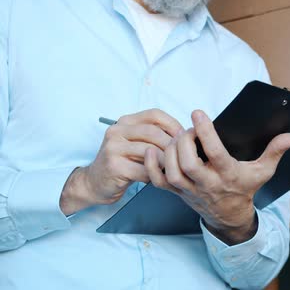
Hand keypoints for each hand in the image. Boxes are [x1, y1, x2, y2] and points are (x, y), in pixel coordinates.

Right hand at [59, 109, 182, 215]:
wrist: (95, 182)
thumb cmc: (124, 162)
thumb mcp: (137, 143)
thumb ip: (155, 135)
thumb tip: (186, 134)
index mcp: (125, 121)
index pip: (155, 114)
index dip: (173, 124)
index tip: (184, 137)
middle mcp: (117, 130)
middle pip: (154, 132)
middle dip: (172, 145)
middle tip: (182, 156)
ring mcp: (113, 148)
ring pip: (150, 152)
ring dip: (165, 162)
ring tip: (171, 168)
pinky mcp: (114, 166)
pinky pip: (144, 169)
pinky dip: (154, 175)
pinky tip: (156, 178)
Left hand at [145, 110, 289, 244]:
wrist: (229, 215)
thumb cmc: (245, 188)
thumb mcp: (263, 170)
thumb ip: (277, 150)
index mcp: (228, 175)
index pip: (214, 153)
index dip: (205, 132)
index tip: (199, 113)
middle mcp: (207, 183)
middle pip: (188, 164)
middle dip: (184, 142)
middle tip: (189, 129)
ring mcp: (190, 190)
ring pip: (172, 172)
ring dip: (170, 152)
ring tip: (178, 138)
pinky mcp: (177, 192)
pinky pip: (158, 182)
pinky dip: (151, 166)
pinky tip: (153, 150)